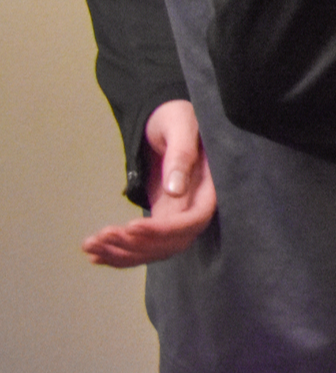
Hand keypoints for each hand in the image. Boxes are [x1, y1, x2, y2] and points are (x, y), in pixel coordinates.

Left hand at [82, 100, 216, 267]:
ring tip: (90, 245)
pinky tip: (95, 255)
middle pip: (172, 242)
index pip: (193, 220)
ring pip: (155, 249)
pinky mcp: (161, 218)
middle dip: (136, 246)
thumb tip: (175, 190)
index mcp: (208, 184)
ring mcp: (178, 214)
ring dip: (122, 254)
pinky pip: (144, 244)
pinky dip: (120, 254)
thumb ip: (181, 155)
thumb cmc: (176, 117)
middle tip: (102, 235)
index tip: (132, 227)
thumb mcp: (180, 126)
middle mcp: (196, 205)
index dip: (164, 230)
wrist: (164, 120)